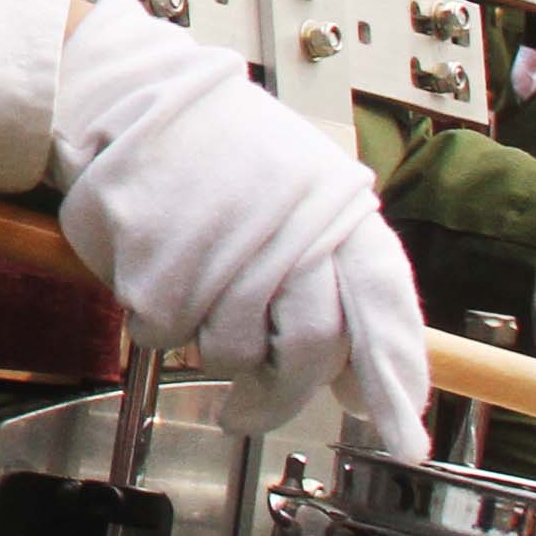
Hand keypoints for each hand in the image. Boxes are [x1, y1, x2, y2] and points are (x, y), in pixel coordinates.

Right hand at [49, 0, 429, 453]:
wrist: (132, 96)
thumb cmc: (221, 148)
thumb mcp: (302, 186)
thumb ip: (337, 273)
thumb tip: (358, 380)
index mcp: (335, 208)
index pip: (382, 304)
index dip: (393, 376)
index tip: (403, 439)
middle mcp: (289, 230)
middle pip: (310, 350)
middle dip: (282, 393)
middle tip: (250, 408)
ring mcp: (224, 254)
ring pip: (233, 353)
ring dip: (211, 345)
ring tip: (194, 293)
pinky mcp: (160, 271)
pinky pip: (166, 335)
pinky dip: (157, 317)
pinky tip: (155, 270)